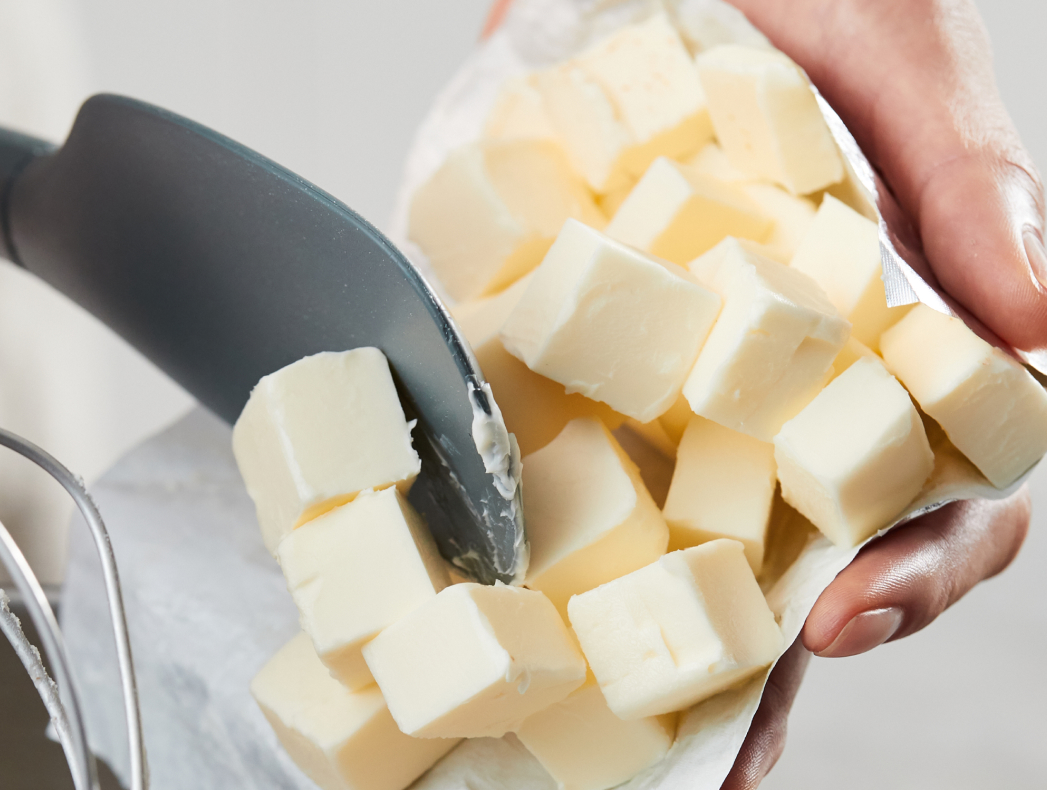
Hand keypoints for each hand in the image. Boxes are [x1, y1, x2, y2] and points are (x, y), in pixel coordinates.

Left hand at [482, 1, 1039, 786]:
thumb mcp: (893, 54)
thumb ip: (967, 179)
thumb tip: (1042, 329)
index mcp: (893, 340)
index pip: (938, 493)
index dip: (915, 571)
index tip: (851, 615)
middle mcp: (782, 382)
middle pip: (803, 550)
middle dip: (771, 657)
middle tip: (724, 750)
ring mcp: (671, 379)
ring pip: (680, 535)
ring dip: (651, 641)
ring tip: (608, 740)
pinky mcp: (569, 355)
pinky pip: (557, 460)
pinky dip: (540, 538)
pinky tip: (509, 608)